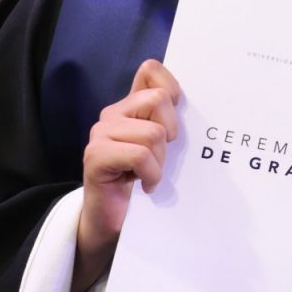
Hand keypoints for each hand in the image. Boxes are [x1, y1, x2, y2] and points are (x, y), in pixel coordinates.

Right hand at [74, 59, 180, 291]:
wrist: (113, 220)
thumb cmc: (144, 181)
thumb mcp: (164, 147)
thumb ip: (171, 120)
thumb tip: (196, 98)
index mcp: (131, 107)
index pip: (150, 71)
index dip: (171, 88)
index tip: (176, 117)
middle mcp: (113, 114)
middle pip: (159, 101)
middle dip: (171, 133)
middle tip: (162, 157)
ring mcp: (100, 134)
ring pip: (153, 132)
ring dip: (160, 160)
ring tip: (150, 173)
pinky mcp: (95, 156)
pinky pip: (139, 155)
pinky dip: (150, 174)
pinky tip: (145, 185)